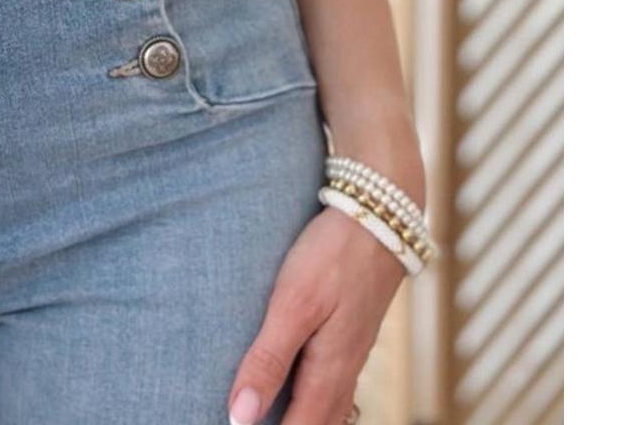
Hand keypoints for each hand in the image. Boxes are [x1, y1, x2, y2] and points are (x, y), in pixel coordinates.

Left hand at [226, 205, 406, 422]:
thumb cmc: (332, 257)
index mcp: (329, 372)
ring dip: (306, 419)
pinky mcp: (353, 332)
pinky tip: (306, 391)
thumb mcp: (293, 305)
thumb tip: (240, 417)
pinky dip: (318, 401)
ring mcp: (353, 352)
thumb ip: (267, 360)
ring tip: (278, 417)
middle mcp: (345, 370)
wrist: (380, 217)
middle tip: (252, 424)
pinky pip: (337, 385)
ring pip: (332, 409)